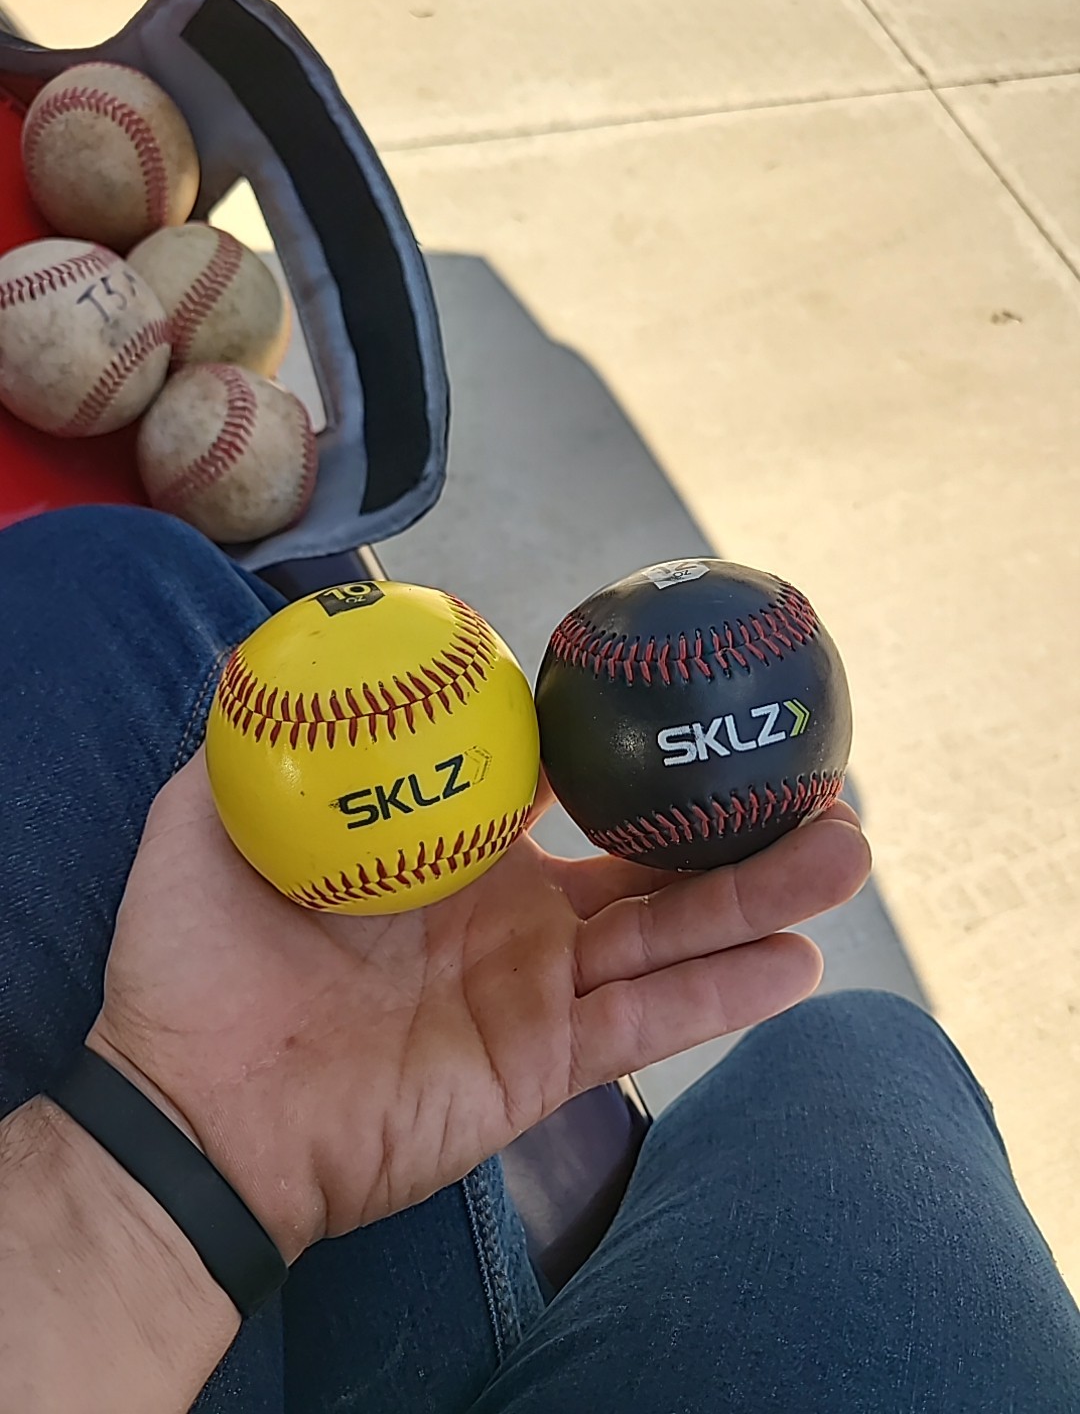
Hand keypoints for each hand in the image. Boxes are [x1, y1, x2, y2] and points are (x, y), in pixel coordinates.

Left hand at [90, 750, 870, 1260]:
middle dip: (732, 811)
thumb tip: (287, 647)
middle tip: (812, 764)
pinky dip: (726, 993)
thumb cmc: (194, 963)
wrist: (192, 1112)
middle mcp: (514, 911)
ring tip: (851, 840)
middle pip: (648, 851)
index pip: (564, 778)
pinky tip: (803, 956)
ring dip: (765, 888)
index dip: (627, 738)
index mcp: (452, 845)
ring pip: (672, 927)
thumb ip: (258, 735)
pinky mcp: (549, 1063)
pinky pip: (650, 1024)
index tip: (688, 687)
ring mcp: (539, 988)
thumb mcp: (207, 816)